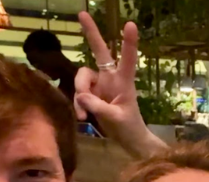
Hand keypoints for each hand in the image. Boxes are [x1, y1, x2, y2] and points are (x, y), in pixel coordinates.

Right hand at [75, 12, 166, 156]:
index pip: (128, 59)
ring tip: (84, 114)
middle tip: (82, 13)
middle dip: (91, 33)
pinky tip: (83, 117)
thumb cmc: (129, 129)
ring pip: (82, 78)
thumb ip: (99, 107)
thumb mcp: (116, 119)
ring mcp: (100, 85)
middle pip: (100, 52)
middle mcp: (111, 78)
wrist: (127, 140)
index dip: (129, 43)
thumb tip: (81, 96)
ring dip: (80, 94)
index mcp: (124, 82)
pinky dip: (78, 104)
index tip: (130, 25)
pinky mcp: (91, 94)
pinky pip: (79, 92)